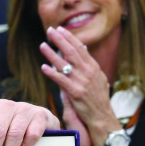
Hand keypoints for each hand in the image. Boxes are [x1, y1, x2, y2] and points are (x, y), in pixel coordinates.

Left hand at [39, 26, 120, 145]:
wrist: (102, 116)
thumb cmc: (98, 98)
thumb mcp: (98, 78)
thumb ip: (89, 65)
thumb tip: (83, 51)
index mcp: (93, 67)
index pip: (80, 48)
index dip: (69, 38)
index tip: (60, 29)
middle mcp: (88, 72)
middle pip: (72, 52)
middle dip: (60, 40)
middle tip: (50, 30)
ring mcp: (82, 81)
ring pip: (65, 64)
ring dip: (52, 54)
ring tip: (42, 45)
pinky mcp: (76, 92)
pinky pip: (61, 80)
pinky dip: (52, 73)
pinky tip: (44, 67)